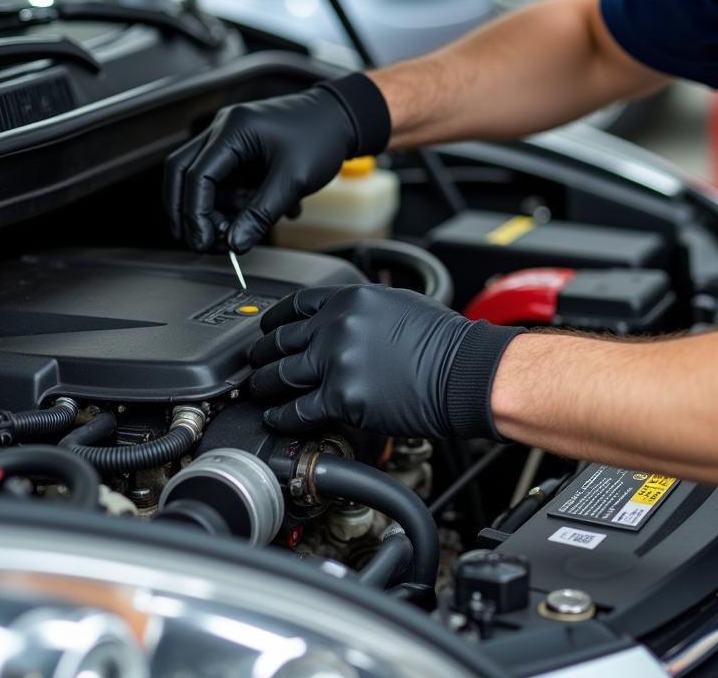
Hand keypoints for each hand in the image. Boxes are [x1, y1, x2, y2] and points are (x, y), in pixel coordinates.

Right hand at [163, 74, 389, 252]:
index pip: (196, 176)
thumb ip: (260, 214)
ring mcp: (230, 140)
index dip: (195, 214)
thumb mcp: (293, 180)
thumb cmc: (323, 137)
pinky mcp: (241, 152)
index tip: (203, 241)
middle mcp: (224, 131)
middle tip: (203, 242)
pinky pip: (226, 182)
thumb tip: (235, 244)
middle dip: (189, 212)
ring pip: (204, 181)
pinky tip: (261, 213)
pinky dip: (236, 203)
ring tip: (242, 229)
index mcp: (232, 130)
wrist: (343, 119)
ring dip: (217, 211)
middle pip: (183, 174)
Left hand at [249, 285, 524, 439]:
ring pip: (281, 374)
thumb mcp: (398, 304)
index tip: (266, 329)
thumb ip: (362, 310)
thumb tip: (342, 321)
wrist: (463, 371)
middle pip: (281, 340)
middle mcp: (338, 325)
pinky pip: (298, 409)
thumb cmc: (442, 341)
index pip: (296, 305)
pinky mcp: (342, 397)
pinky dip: (281, 416)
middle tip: (254, 363)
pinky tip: (276, 418)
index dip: (274, 319)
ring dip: (264, 384)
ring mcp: (337, 361)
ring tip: (258, 390)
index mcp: (351, 299)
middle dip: (261, 354)